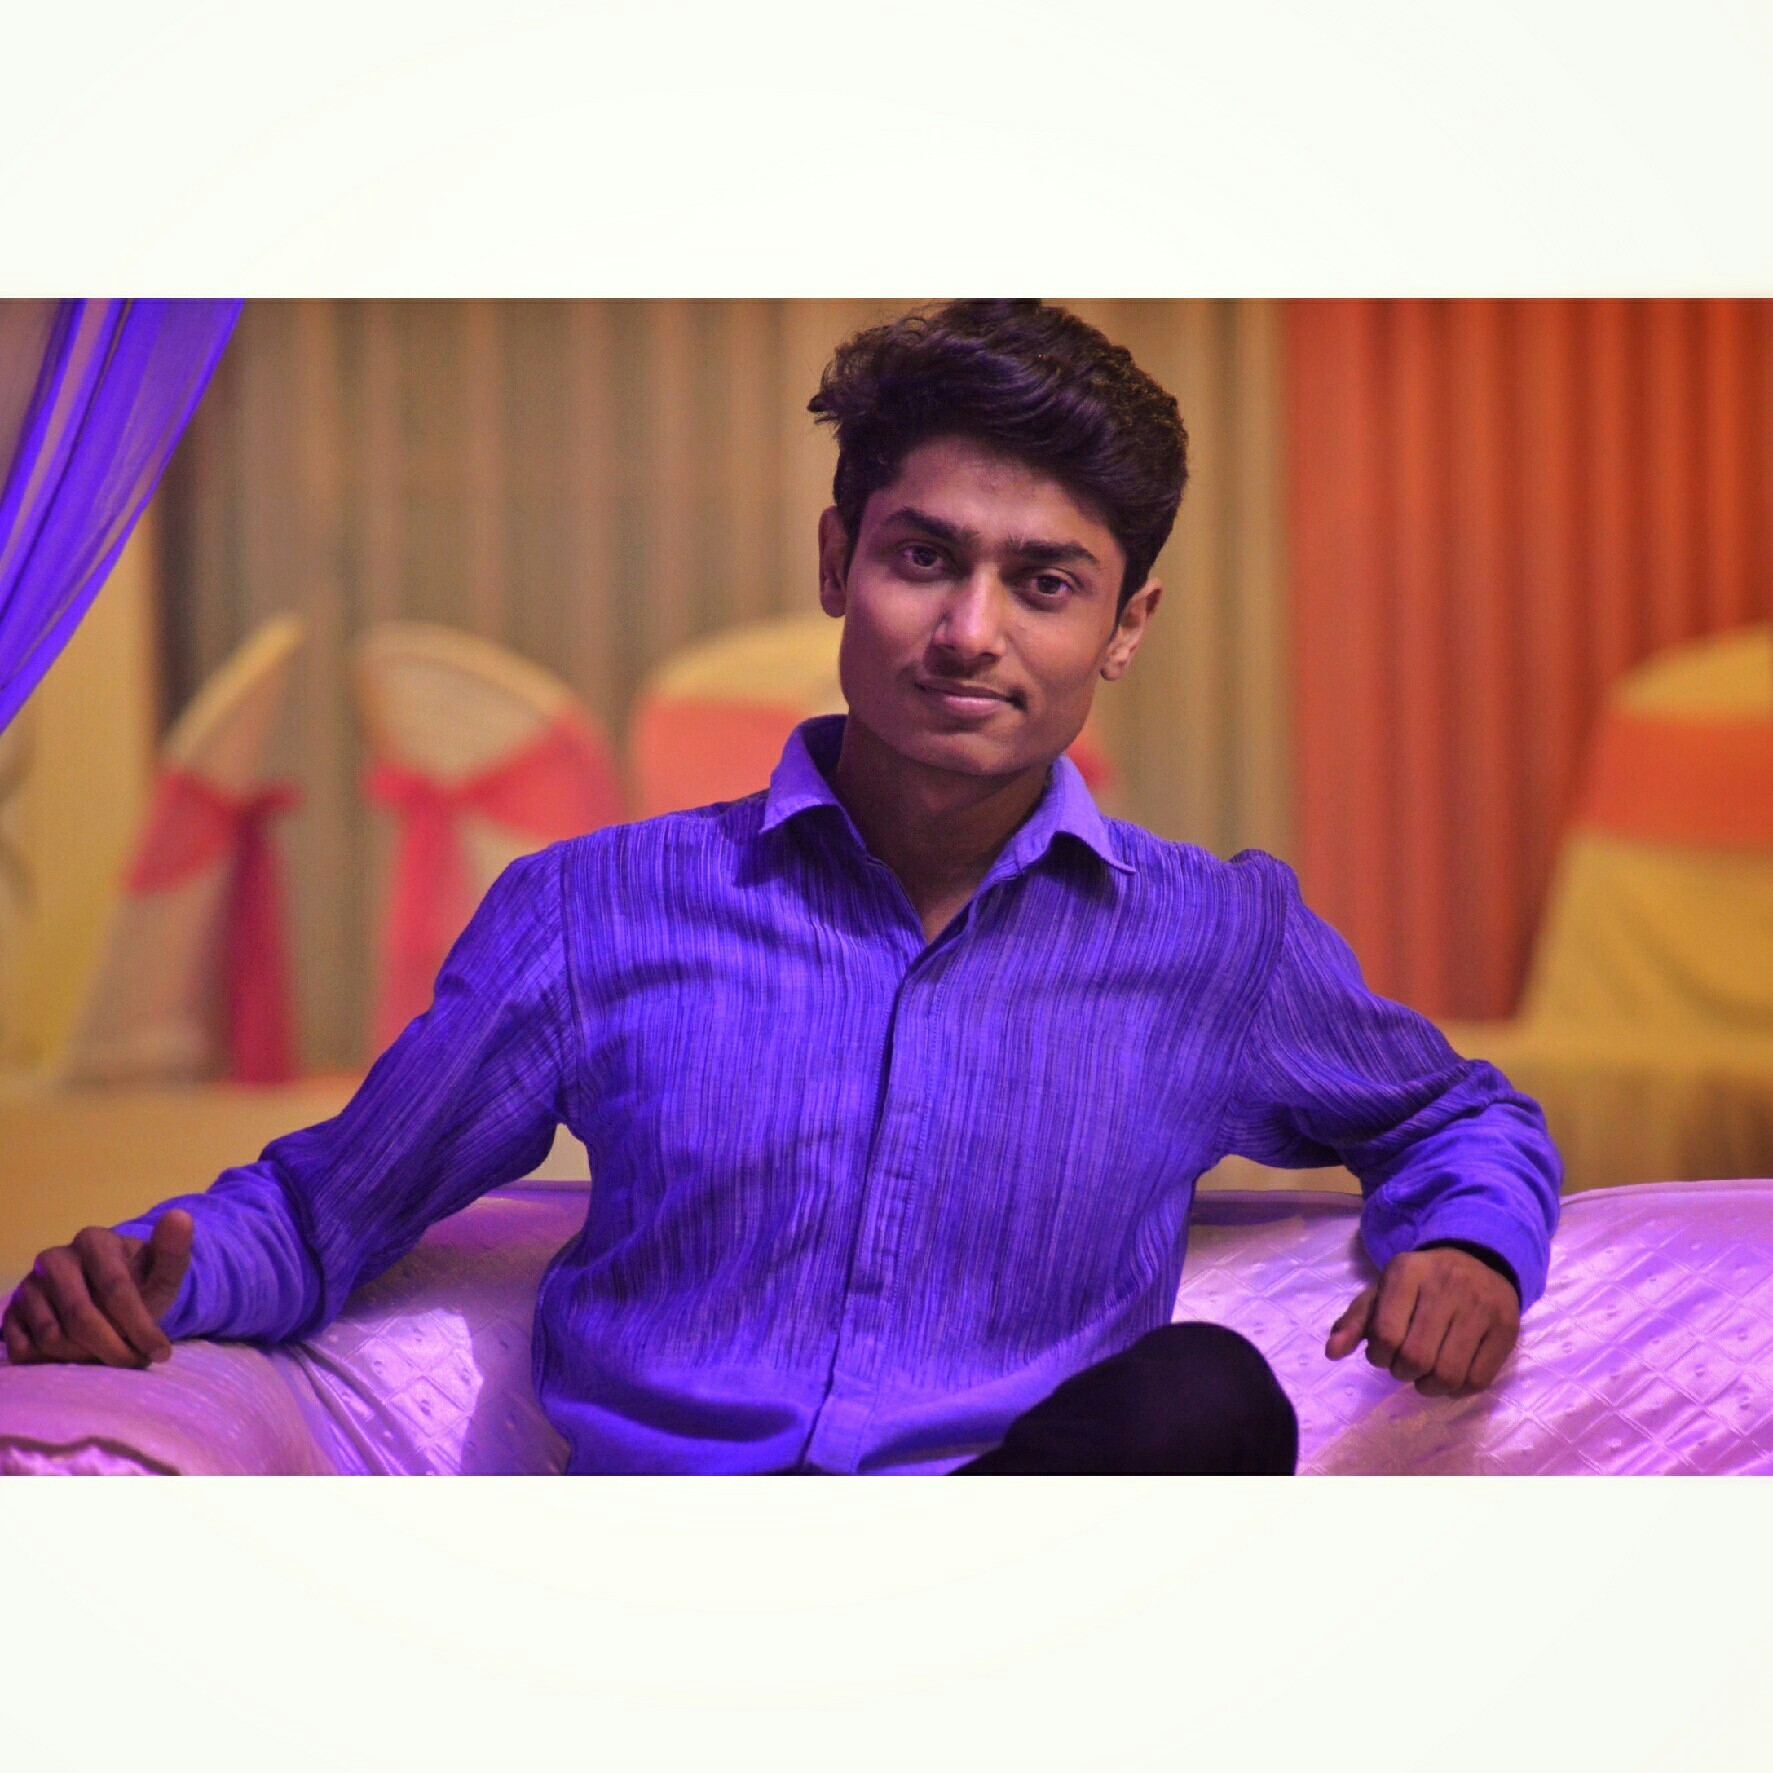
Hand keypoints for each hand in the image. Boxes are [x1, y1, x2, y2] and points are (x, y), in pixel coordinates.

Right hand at [2, 1211, 193, 1367]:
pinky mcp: (11, 1314)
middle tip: (135, 1363)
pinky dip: (52, 1363)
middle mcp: (54, 1259)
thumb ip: (173, 1251)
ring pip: (52, 1337)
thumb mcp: (163, 1272)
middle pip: (81, 1316)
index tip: (161, 1352)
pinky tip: (78, 1358)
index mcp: (94, 1240)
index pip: (116, 1289)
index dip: (139, 1325)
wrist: (111, 1296)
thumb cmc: (140, 1284)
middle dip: (113, 1348)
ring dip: (85, 1357)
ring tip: (111, 1357)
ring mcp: (28, 1287)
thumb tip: (180, 1217)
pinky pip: (24, 1350)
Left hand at [1325, 1244, 1519, 1396]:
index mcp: (1408, 1272)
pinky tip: (1449, 1377)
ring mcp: (1481, 1307)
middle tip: (1404, 1365)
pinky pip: (1478, 1380)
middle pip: (1416, 1358)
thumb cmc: (1421, 1282)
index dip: (1378, 1355)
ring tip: (1425, 1374)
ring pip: (1448, 1374)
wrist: (1478, 1259)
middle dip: (1402, 1372)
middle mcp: (1447, 1286)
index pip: (1386, 1334)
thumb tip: (1331, 1352)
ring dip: (1428, 1386)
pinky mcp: (1507, 1328)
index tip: (1382, 1352)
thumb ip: (1355, 1320)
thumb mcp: (1383, 1291)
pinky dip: (1457, 1390)